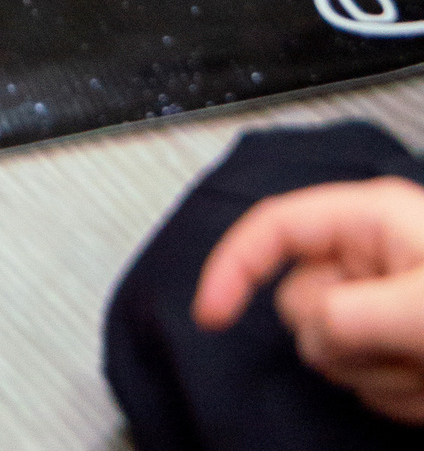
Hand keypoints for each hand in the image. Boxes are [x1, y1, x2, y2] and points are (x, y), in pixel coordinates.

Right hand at [197, 175, 423, 422]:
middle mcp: (373, 257)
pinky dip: (404, 397)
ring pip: (336, 354)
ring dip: (384, 377)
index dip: (233, 266)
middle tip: (404, 352)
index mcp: (370, 219)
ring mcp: (388, 307)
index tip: (212, 317)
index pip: (274, 228)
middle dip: (346, 343)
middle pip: (303, 305)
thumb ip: (353, 312)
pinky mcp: (404, 351)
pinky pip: (371, 383)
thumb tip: (309, 332)